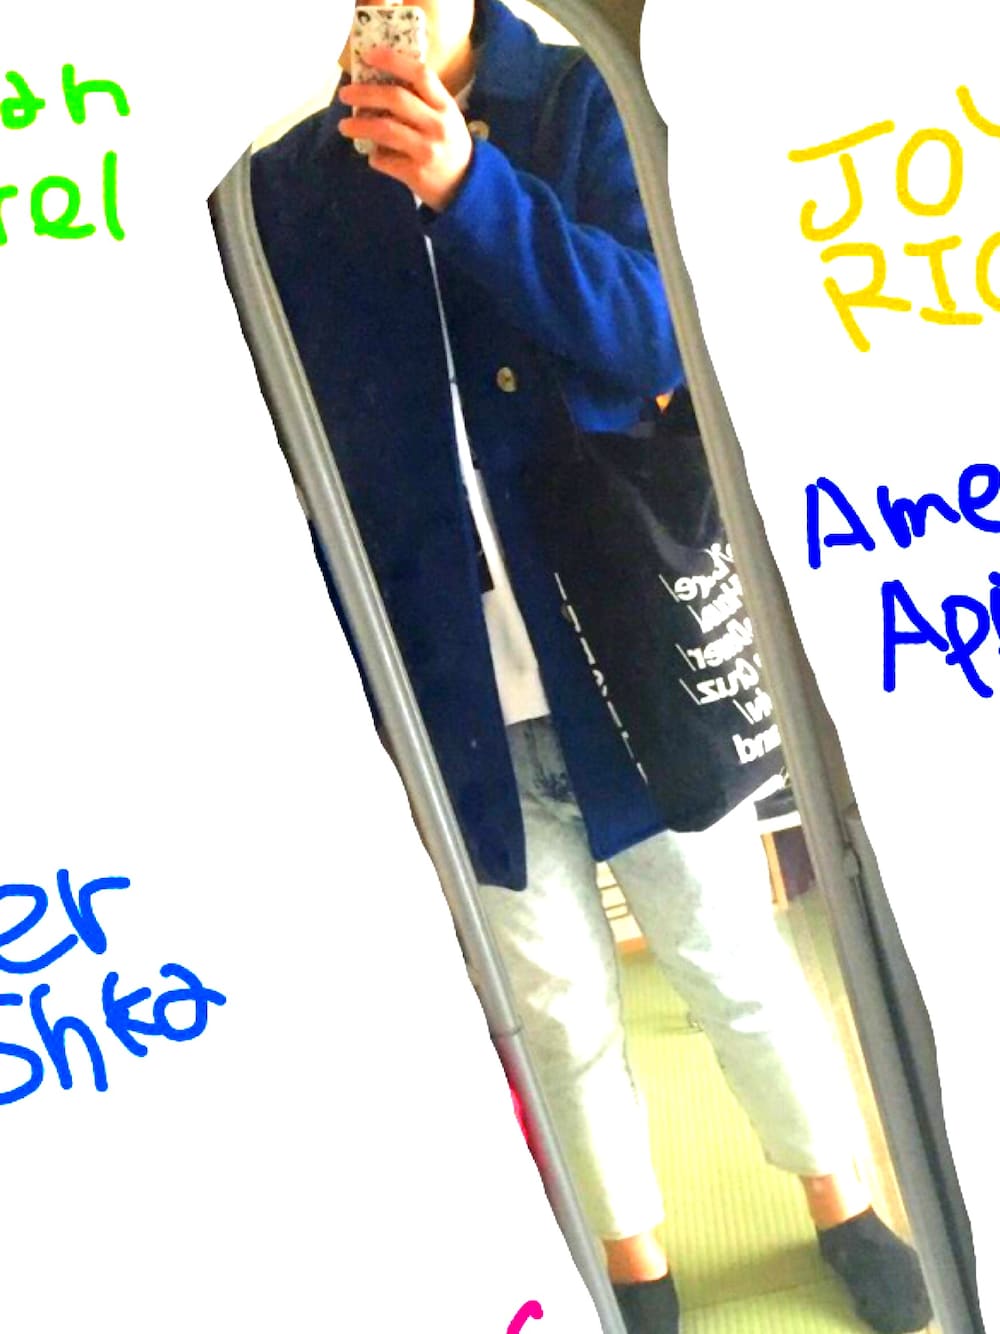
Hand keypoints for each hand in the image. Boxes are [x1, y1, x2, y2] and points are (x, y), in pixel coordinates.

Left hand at [339, 47, 472, 211]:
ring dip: (360, 126)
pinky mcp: (416, 174)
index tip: (369, 55)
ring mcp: (426, 150)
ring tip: (344, 126)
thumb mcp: (446, 117)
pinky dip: (374, 157)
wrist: (467, 186)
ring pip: (385, 130)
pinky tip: (373, 155)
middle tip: (345, 94)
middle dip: (366, 94)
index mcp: (445, 106)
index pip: (420, 75)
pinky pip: (385, 161)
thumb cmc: (451, 145)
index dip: (393, 61)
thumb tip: (381, 83)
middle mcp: (437, 125)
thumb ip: (423, 100)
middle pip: (396, 99)